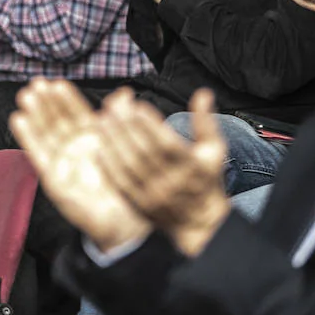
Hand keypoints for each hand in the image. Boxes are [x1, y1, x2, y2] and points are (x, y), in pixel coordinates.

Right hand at [8, 79, 150, 251]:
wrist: (127, 225)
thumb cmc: (127, 189)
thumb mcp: (125, 149)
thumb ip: (120, 120)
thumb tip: (124, 92)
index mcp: (93, 141)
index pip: (76, 114)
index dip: (66, 99)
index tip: (56, 83)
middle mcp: (75, 150)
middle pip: (57, 121)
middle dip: (46, 102)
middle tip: (37, 84)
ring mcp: (64, 164)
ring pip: (46, 134)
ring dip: (35, 114)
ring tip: (26, 95)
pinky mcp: (55, 181)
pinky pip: (40, 156)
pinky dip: (29, 137)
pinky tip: (20, 120)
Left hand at [97, 89, 229, 256]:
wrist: (199, 221)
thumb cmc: (205, 179)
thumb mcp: (213, 150)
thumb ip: (205, 122)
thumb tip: (203, 94)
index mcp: (191, 166)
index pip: (167, 144)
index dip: (150, 124)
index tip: (136, 104)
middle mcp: (171, 181)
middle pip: (144, 151)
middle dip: (126, 126)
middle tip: (112, 106)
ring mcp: (153, 193)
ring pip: (129, 165)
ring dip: (113, 141)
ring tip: (102, 120)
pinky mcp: (139, 203)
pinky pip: (120, 182)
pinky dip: (109, 164)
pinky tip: (100, 146)